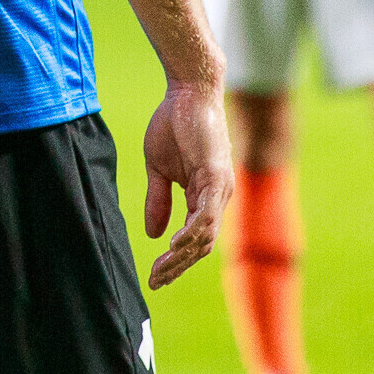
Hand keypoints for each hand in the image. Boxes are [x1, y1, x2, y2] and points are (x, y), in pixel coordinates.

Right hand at [139, 82, 232, 289]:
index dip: (175, 261)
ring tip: (161, 269)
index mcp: (204, 196)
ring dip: (183, 256)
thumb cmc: (174, 124)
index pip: (193, 240)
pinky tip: (175, 246)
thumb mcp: (159, 169)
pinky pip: (207, 213)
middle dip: (177, 267)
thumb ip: (158, 200)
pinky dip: (193, 232)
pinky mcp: (216, 176)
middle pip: (201, 245)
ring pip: (206, 235)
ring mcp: (220, 188)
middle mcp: (218, 197)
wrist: (187, 91)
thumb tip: (154, 235)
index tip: (153, 277)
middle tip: (154, 282)